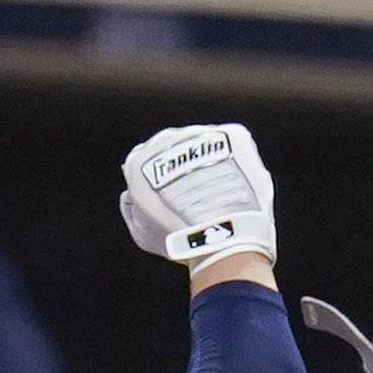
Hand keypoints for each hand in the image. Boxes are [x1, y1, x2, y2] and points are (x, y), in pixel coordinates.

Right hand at [117, 121, 275, 281]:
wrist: (219, 234)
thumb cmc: (179, 239)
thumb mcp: (142, 231)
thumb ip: (132, 207)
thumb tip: (131, 195)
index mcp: (140, 160)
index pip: (149, 163)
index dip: (164, 181)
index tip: (176, 198)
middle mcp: (167, 139)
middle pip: (177, 149)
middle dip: (188, 169)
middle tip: (202, 197)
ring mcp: (201, 134)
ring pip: (206, 145)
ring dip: (214, 163)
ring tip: (224, 192)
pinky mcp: (233, 135)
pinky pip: (234, 144)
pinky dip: (239, 160)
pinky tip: (241, 183)